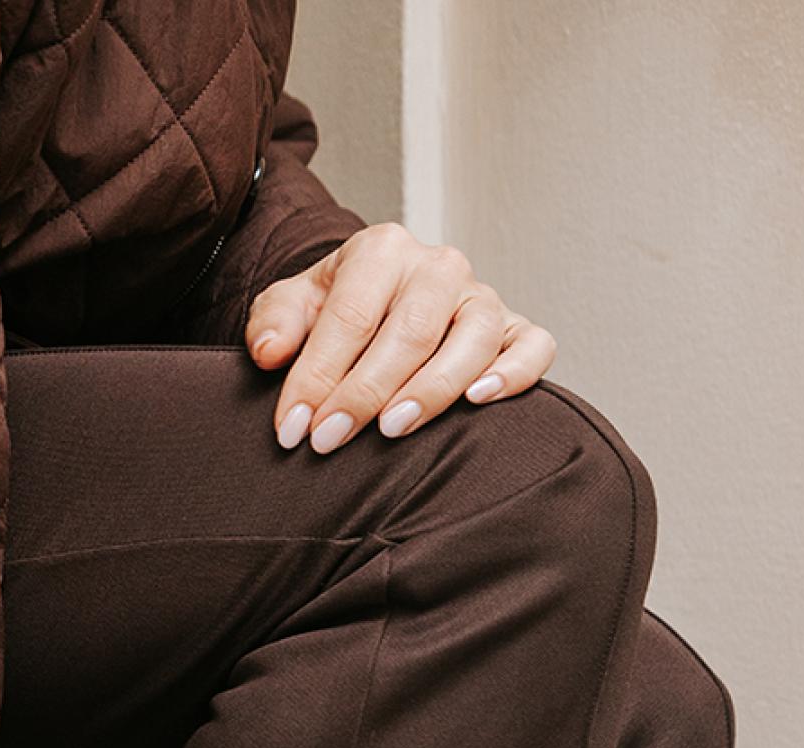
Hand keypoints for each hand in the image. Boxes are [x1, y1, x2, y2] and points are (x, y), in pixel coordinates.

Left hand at [246, 222, 555, 453]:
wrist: (383, 311)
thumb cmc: (336, 316)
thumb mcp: (294, 308)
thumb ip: (274, 322)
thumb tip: (269, 353)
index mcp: (383, 249)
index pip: (351, 315)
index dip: (318, 375)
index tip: (294, 429)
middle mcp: (439, 267)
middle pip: (410, 331)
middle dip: (365, 392)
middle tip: (329, 441)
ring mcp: (482, 298)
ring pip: (473, 338)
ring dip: (433, 388)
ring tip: (393, 429)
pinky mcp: (517, 329)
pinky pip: (534, 346)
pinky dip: (515, 373)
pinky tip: (480, 401)